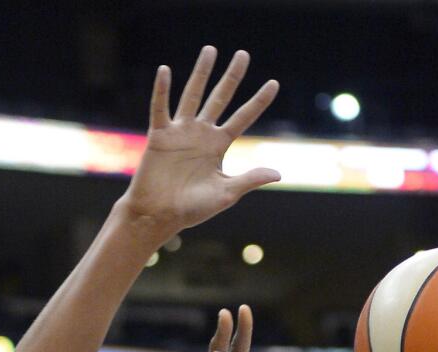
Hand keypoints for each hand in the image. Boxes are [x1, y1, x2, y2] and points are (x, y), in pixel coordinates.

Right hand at [120, 46, 280, 238]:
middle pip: (220, 98)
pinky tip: (165, 70)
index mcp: (218, 146)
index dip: (258, 102)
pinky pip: (160, 108)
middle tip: (243, 54)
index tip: (274, 84)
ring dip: (201, 73)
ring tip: (210, 50)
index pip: (243, 118)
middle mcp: (201, 134)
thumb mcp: (225, 193)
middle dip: (232, 77)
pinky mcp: (159, 136)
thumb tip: (278, 173)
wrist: (159, 216)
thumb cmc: (191, 209)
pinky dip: (162, 90)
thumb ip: (249, 179)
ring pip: (193, 95)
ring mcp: (180, 132)